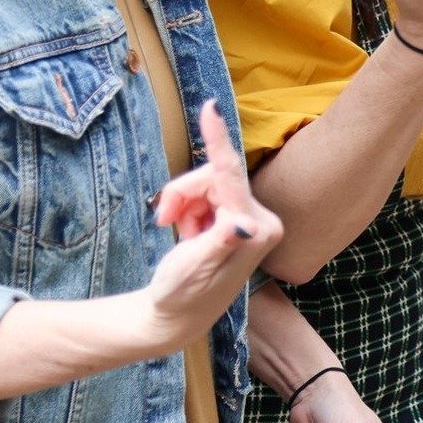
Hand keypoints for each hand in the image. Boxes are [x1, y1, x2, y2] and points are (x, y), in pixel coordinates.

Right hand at [142, 100, 281, 349]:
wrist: (177, 316)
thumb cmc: (182, 295)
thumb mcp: (194, 267)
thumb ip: (217, 241)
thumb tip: (241, 225)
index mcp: (256, 230)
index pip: (230, 175)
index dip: (217, 139)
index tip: (210, 106)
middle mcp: (261, 221)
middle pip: (214, 177)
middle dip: (183, 193)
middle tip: (162, 217)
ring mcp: (251, 219)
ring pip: (207, 185)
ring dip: (184, 203)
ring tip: (175, 231)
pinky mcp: (239, 219)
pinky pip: (207, 195)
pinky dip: (188, 210)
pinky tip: (186, 233)